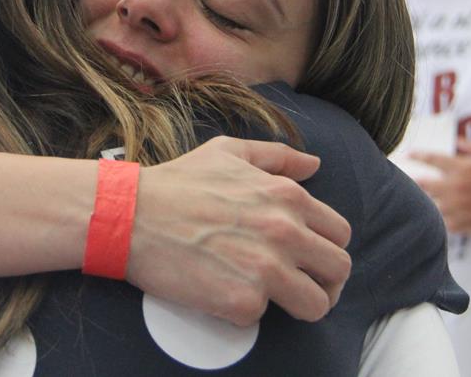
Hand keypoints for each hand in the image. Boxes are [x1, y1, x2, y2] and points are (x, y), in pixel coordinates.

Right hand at [127, 136, 351, 325]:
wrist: (130, 214)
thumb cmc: (176, 182)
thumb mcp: (227, 152)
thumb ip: (277, 157)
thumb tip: (314, 165)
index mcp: (288, 197)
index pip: (340, 233)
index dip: (327, 247)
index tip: (309, 257)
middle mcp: (285, 232)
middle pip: (339, 271)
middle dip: (325, 281)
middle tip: (301, 284)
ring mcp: (266, 269)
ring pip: (317, 304)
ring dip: (301, 305)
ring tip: (275, 300)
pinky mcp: (242, 301)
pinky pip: (265, 318)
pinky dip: (247, 311)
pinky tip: (224, 293)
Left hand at [412, 138, 470, 234]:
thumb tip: (455, 141)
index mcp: (464, 168)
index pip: (433, 160)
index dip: (418, 155)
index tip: (409, 154)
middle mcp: (459, 188)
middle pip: (425, 185)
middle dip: (415, 181)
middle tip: (409, 179)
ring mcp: (462, 208)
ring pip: (433, 206)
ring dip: (428, 201)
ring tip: (422, 199)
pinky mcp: (468, 224)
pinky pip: (445, 223)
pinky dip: (441, 219)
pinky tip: (439, 215)